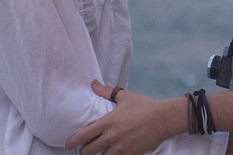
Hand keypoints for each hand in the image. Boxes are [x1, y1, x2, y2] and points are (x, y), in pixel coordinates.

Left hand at [65, 80, 179, 154]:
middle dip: (84, 151)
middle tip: (85, 149)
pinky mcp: (130, 154)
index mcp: (108, 122)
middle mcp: (111, 136)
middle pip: (88, 151)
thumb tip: (93, 83)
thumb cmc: (144, 106)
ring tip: (100, 151)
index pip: (83, 135)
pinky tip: (113, 153)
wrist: (164, 118)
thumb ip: (107, 91)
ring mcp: (120, 147)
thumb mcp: (125, 97)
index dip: (73, 141)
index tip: (68, 144)